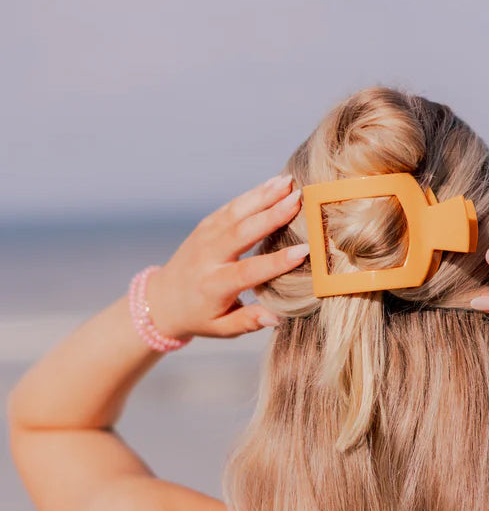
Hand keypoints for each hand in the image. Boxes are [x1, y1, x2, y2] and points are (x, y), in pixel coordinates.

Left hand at [143, 174, 307, 339]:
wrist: (162, 299)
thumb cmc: (198, 317)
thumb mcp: (222, 328)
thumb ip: (248, 322)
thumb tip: (277, 318)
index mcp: (213, 286)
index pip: (249, 271)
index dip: (277, 262)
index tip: (303, 251)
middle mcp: (207, 258)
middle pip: (242, 233)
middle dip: (272, 215)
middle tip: (298, 200)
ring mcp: (204, 237)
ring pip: (236, 213)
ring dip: (264, 195)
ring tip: (289, 182)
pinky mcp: (205, 226)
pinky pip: (231, 207)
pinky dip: (253, 194)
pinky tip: (274, 183)